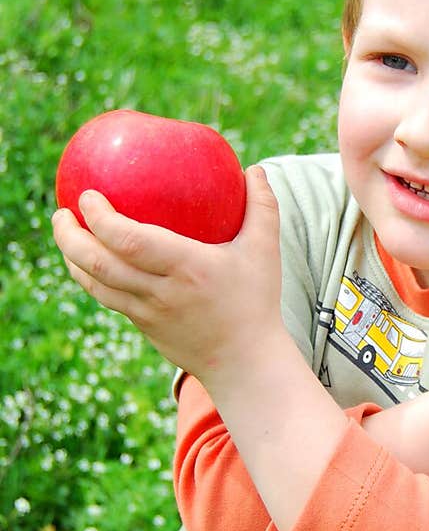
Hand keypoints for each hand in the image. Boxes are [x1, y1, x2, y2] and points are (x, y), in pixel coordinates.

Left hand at [51, 164, 284, 382]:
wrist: (245, 363)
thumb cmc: (256, 302)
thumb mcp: (266, 252)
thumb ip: (262, 207)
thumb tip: (255, 168)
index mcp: (186, 267)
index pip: (129, 240)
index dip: (99, 218)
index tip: (87, 195)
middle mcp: (160, 291)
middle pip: (98, 264)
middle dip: (69, 236)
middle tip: (61, 212)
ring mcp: (147, 313)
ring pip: (95, 285)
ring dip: (72, 258)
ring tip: (65, 232)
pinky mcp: (143, 327)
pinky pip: (108, 298)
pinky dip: (90, 277)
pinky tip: (88, 260)